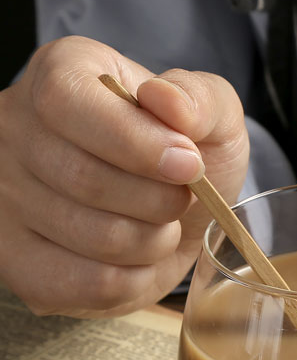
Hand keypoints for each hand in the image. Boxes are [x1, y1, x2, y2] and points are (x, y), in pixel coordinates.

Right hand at [0, 35, 248, 316]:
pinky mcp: (20, 262)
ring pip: (94, 238)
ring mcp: (7, 200)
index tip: (190, 164)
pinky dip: (135, 279)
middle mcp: (15, 131)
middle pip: (85, 180)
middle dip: (160, 202)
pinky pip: (89, 284)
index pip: (69, 104)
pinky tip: (138, 258)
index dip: (138, 144)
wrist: (177, 216)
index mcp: (62, 75)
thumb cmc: (187, 159)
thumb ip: (202, 100)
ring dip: (153, 241)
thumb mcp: (214, 118)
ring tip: (159, 226)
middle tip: (180, 201)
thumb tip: (167, 102)